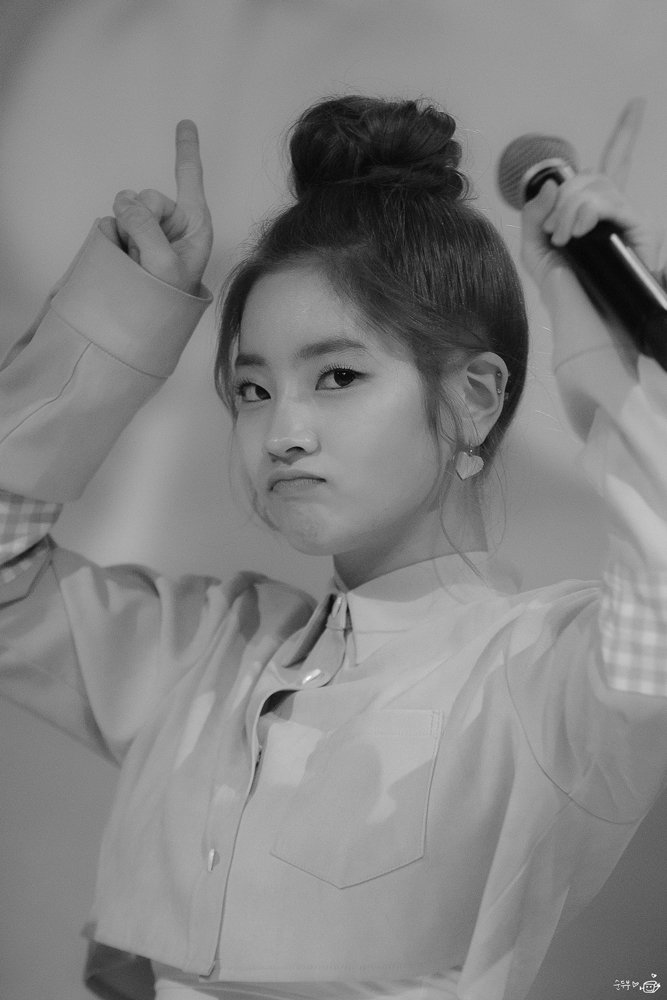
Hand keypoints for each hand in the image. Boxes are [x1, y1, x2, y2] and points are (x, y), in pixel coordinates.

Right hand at [99, 120, 212, 294]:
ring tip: (137, 261)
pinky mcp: (127, 237)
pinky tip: (124, 259)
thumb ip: (146, 228)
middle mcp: (172, 222)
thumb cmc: (169, 297)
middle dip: (142, 218)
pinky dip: (113, 238)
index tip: (186, 122)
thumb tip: (123, 202)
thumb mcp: (164, 264)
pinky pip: (111, 222)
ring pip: (126, 208)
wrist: (148, 320)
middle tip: (145, 251)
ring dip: (127, 232)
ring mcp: (148, 229)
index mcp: (195, 224)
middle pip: (148, 196)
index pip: (190, 179)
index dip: (186, 150)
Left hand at [520, 172, 662, 290]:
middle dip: (563, 202)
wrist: (579, 317)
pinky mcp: (642, 230)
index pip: (581, 181)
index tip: (546, 227)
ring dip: (572, 208)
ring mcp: (627, 221)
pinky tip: (579, 231)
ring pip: (601, 187)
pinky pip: (616, 203)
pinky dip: (591, 210)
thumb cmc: (561, 289)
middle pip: (590, 179)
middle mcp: (612, 214)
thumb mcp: (534, 250)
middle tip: (554, 235)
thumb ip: (533, 215)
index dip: (560, 193)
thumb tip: (550, 184)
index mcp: (589, 215)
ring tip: (564, 240)